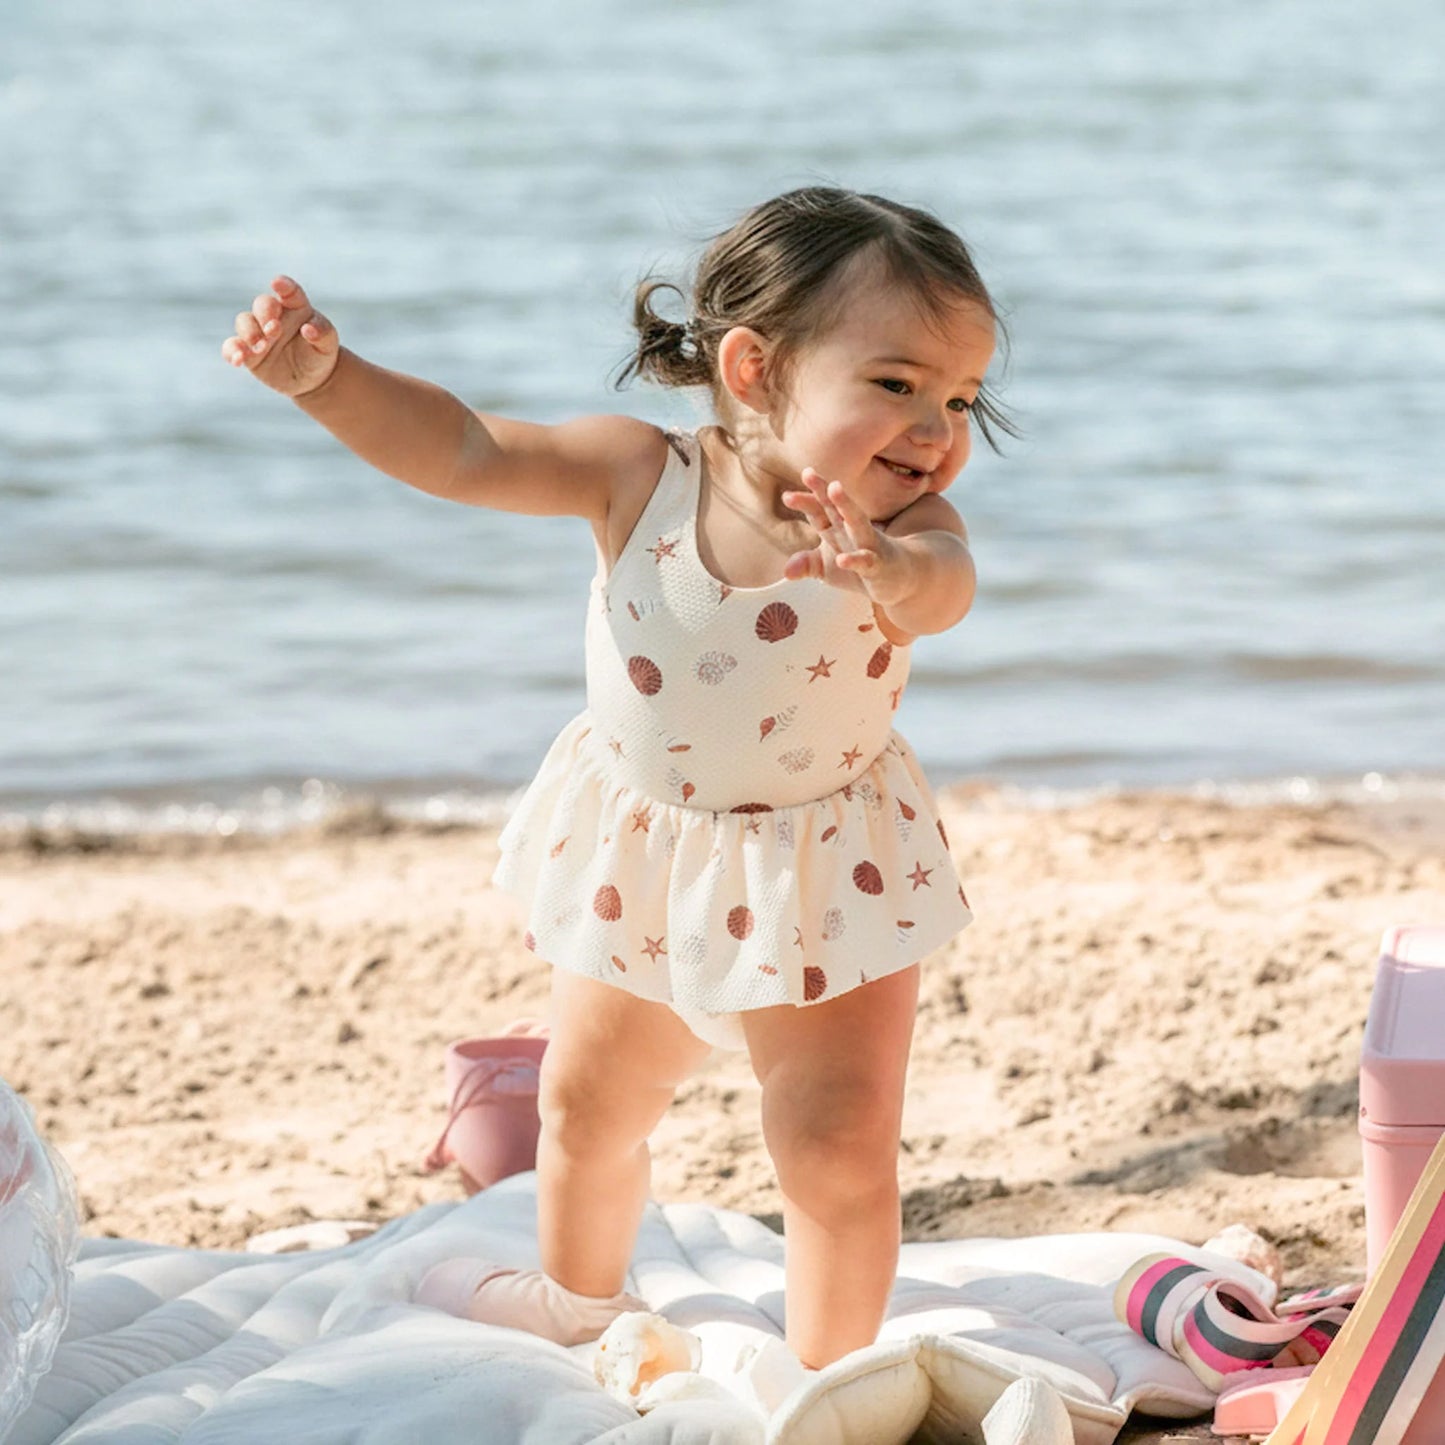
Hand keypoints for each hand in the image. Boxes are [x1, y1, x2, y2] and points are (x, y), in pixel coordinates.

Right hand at [221, 275, 339, 397]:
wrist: (311, 379)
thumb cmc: (320, 354)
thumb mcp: (328, 344)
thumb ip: (323, 333)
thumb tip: (309, 329)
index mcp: (295, 307)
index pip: (290, 291)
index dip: (284, 286)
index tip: (278, 284)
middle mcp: (273, 316)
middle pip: (262, 304)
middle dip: (264, 314)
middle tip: (274, 329)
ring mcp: (258, 332)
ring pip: (244, 322)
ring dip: (250, 333)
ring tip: (261, 347)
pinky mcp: (248, 351)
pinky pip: (232, 346)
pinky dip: (232, 351)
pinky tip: (238, 359)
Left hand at [781, 469, 914, 607]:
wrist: (899, 577)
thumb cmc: (860, 567)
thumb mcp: (828, 568)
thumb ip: (807, 564)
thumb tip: (786, 572)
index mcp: (837, 528)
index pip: (819, 510)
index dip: (805, 501)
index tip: (787, 496)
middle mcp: (852, 530)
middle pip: (835, 507)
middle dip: (822, 489)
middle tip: (808, 472)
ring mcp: (867, 544)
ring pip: (856, 521)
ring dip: (845, 505)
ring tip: (834, 489)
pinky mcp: (877, 566)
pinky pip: (866, 561)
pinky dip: (854, 560)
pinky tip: (842, 559)